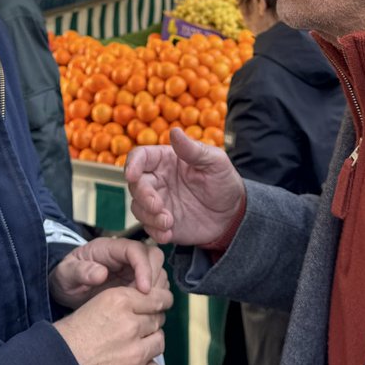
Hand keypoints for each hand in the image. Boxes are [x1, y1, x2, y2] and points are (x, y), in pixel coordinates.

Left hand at [49, 237, 168, 308]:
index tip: (143, 289)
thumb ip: (80, 271)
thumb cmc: (66, 277)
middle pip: (154, 257)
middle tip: (145, 300)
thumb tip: (100, 274)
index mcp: (109, 248)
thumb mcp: (66, 273)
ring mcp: (133, 268)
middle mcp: (125, 255)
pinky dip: (154, 297)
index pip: (136, 250)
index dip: (144, 268)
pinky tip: (144, 310)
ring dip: (157, 289)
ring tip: (143, 307)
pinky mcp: (136, 282)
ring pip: (159, 271)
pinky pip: (155, 286)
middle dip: (154, 278)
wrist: (66, 286)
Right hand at [54, 281, 172, 364]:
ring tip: (132, 350)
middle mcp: (132, 324)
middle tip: (137, 332)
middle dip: (150, 324)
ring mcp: (136, 354)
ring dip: (149, 345)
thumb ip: (121, 307)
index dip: (161, 301)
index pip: (156, 298)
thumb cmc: (65, 339)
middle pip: (158, 320)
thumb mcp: (91, 307)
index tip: (163, 304)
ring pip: (159, 343)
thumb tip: (142, 309)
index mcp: (119, 301)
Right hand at [124, 126, 244, 245]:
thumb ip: (193, 149)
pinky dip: (155, 232)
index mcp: (166, 160)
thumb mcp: (215, 162)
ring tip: (168, 222)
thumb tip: (174, 131)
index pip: (140, 157)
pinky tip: (168, 233)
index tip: (131, 175)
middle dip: (142, 195)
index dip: (132, 164)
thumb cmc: (224, 182)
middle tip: (158, 206)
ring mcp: (159, 203)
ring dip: (148, 216)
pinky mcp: (163, 223)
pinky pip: (149, 228)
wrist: (233, 215)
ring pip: (138, 207)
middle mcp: (158, 180)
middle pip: (135, 184)